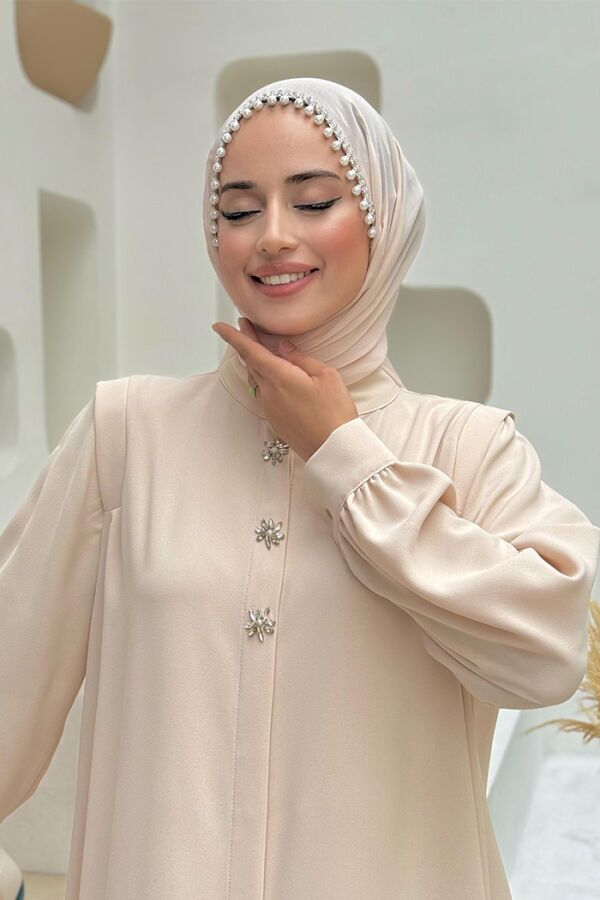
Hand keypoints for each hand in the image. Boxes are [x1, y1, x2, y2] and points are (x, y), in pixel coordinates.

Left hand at [212, 317, 358, 462]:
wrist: (334, 449)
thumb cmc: (334, 412)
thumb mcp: (326, 376)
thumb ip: (300, 358)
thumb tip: (283, 347)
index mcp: (280, 377)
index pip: (250, 351)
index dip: (233, 337)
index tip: (219, 326)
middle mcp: (269, 392)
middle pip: (251, 363)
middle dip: (246, 344)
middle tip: (246, 327)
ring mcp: (269, 407)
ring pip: (256, 378)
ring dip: (255, 362)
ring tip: (260, 348)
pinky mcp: (274, 419)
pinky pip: (263, 392)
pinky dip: (264, 378)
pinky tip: (274, 376)